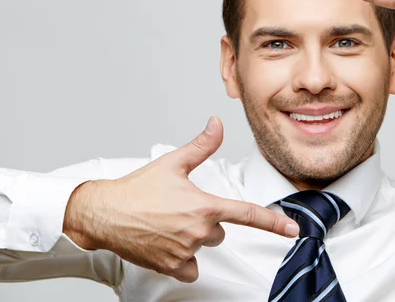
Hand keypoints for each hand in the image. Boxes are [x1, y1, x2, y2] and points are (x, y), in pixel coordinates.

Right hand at [63, 117, 298, 281]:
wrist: (103, 213)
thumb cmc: (136, 189)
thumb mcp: (173, 163)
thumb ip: (202, 146)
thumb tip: (217, 124)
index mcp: (203, 206)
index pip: (246, 214)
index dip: (273, 223)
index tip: (292, 231)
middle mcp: (197, 231)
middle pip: (220, 232)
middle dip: (206, 223)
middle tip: (181, 211)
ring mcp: (184, 251)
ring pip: (204, 248)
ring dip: (193, 240)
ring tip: (168, 225)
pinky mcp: (170, 266)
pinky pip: (189, 269)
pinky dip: (182, 261)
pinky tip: (167, 245)